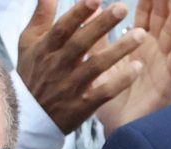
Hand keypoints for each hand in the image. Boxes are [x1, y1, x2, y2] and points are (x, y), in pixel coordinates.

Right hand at [17, 0, 145, 135]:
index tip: (95, 0)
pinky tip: (138, 68)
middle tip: (122, 8)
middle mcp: (59, 65)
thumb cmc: (33, 71)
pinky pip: (106, 91)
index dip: (78, 13)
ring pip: (98, 66)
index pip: (63, 27)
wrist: (30, 115)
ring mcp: (72, 85)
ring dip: (120, 50)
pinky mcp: (84, 104)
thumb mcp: (29, 41)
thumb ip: (42, 14)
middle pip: (82, 43)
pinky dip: (121, 80)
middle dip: (102, 25)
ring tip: (141, 35)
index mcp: (46, 47)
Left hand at [94, 0, 170, 130]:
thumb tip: (90, 7)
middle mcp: (154, 50)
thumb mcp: (100, 60)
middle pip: (164, 15)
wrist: (116, 129)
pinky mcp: (168, 81)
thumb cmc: (110, 97)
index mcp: (138, 43)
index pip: (146, 10)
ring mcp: (163, 64)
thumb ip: (97, 35)